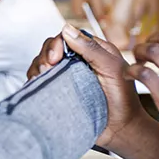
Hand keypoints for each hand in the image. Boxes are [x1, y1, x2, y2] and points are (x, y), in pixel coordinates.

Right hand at [27, 25, 144, 150]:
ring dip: (38, 68)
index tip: (56, 58)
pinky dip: (35, 82)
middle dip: (45, 56)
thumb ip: (91, 49)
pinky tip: (38, 86)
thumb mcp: (112, 68)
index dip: (58, 43)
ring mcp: (68, 78)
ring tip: (43, 77)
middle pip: (52, 49)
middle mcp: (80, 62)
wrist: (121, 129)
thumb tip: (66, 29)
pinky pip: (41, 83)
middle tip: (48, 68)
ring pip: (43, 64)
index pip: (69, 37)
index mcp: (95, 52)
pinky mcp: (60, 93)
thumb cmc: (123, 99)